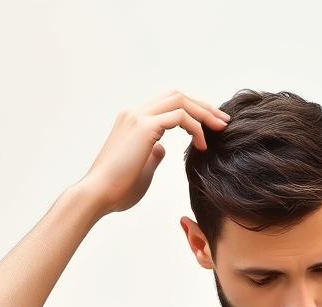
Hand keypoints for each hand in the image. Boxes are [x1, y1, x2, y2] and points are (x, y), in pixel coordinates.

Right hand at [77, 90, 231, 215]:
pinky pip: (179, 116)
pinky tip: (202, 144)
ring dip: (204, 113)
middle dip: (203, 107)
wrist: (97, 194)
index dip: (192, 111)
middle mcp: (134, 113)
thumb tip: (162, 149)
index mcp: (133, 121)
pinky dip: (195, 127)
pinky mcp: (144, 128)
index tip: (211, 127)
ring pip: (180, 100)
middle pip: (176, 96)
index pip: (167, 104)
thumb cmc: (117, 189)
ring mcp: (138, 117)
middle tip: (223, 122)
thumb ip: (152, 154)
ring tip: (220, 129)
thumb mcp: (142, 168)